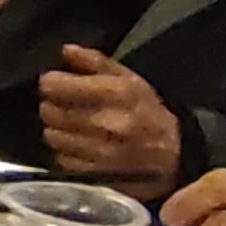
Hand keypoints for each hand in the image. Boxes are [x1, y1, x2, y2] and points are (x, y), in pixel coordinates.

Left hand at [38, 45, 181, 196]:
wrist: (174, 156)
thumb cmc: (147, 111)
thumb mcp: (129, 79)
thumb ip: (95, 61)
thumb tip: (66, 50)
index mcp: (116, 94)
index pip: (57, 86)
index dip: (50, 82)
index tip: (54, 83)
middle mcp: (107, 124)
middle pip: (50, 111)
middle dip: (51, 105)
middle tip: (62, 105)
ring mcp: (102, 153)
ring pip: (53, 136)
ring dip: (56, 129)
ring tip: (71, 125)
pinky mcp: (97, 175)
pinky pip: (62, 159)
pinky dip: (66, 151)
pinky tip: (79, 145)